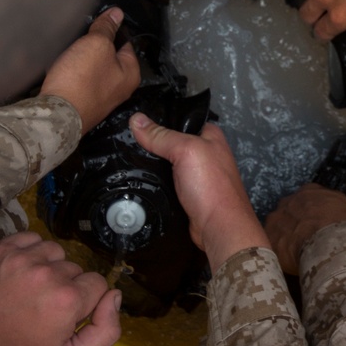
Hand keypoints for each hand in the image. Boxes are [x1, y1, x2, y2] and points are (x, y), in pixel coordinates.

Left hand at [0, 233, 120, 345]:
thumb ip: (106, 330)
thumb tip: (115, 295)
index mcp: (67, 300)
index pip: (97, 284)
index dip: (85, 303)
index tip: (64, 317)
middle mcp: (46, 273)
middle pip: (75, 269)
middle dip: (66, 287)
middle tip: (43, 309)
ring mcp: (20, 258)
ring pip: (54, 252)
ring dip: (49, 267)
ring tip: (31, 289)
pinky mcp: (0, 250)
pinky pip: (30, 238)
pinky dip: (30, 252)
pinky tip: (20, 273)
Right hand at [40, 9, 139, 131]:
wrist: (57, 116)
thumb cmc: (82, 78)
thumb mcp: (96, 45)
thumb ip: (106, 28)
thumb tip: (118, 13)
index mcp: (131, 74)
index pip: (125, 42)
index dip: (111, 30)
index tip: (96, 21)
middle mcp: (121, 89)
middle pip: (109, 56)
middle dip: (94, 45)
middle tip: (80, 35)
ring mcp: (102, 99)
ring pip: (93, 69)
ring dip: (82, 59)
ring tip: (69, 49)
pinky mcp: (83, 104)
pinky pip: (80, 81)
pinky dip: (72, 73)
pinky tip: (63, 67)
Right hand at [129, 114, 267, 269]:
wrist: (219, 227)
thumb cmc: (211, 185)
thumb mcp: (186, 151)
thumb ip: (161, 136)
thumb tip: (136, 119)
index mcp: (210, 135)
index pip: (181, 119)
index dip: (160, 118)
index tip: (136, 119)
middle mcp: (204, 153)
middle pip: (171, 142)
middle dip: (152, 142)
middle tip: (127, 139)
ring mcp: (195, 174)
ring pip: (167, 163)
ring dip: (151, 163)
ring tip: (126, 157)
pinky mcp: (186, 193)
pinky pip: (166, 181)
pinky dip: (154, 180)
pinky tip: (137, 178)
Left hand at [266, 183, 345, 274]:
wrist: (334, 244)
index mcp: (311, 192)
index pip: (308, 195)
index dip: (314, 210)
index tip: (321, 222)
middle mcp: (290, 201)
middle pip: (290, 210)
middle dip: (296, 222)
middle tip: (308, 240)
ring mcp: (276, 219)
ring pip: (277, 227)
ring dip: (285, 237)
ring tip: (297, 255)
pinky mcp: (270, 239)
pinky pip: (272, 245)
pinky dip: (279, 254)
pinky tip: (288, 265)